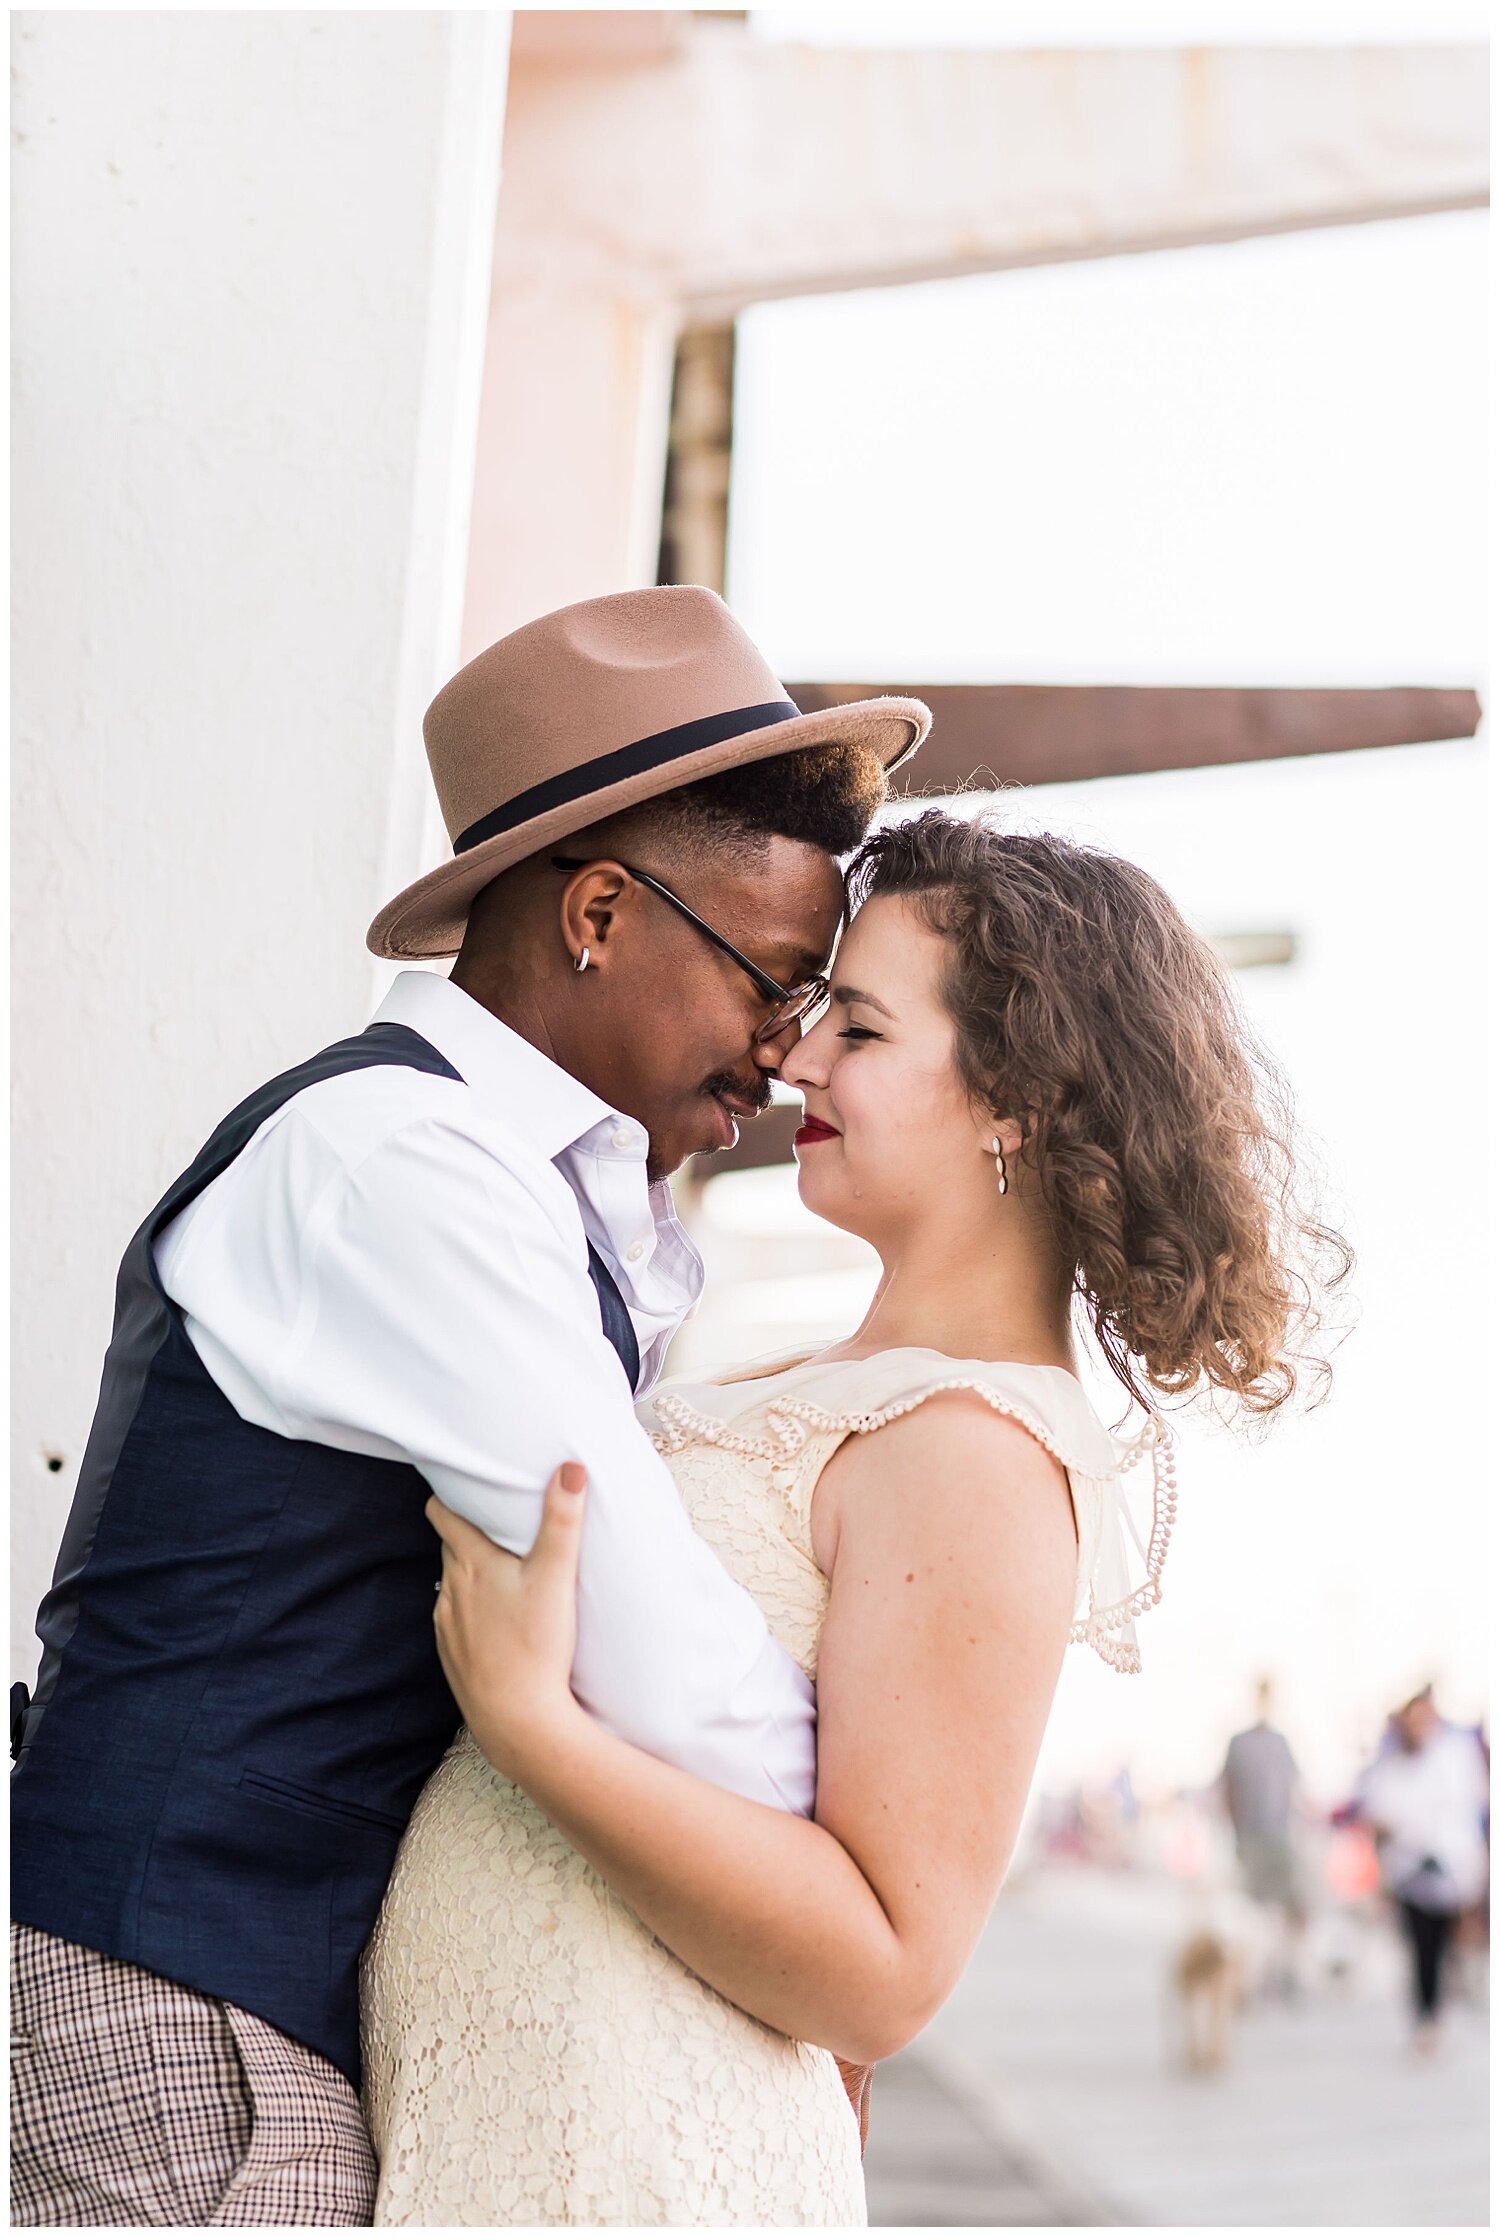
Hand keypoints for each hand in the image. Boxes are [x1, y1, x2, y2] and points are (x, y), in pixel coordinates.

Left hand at [427, 1464, 588, 1780]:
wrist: (517, 1719)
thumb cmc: (537, 1645)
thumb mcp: (555, 1575)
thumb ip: (562, 1520)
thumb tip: (570, 1468)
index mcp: (471, 1563)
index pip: (444, 1515)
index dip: (449, 1497)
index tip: (462, 1485)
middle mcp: (451, 1589)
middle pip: (450, 1547)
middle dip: (467, 1532)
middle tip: (494, 1522)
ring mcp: (447, 1625)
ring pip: (452, 1584)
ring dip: (470, 1574)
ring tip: (499, 1572)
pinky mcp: (452, 1655)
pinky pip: (455, 1620)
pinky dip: (470, 1611)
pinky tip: (496, 1620)